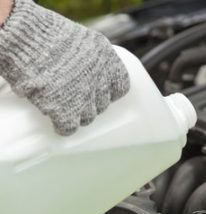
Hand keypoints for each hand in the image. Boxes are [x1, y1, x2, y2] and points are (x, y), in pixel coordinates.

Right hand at [0, 0, 129, 135]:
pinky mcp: (65, 110)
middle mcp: (100, 79)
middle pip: (102, 104)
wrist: (24, 37)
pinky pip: (69, 127)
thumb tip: (90, 76)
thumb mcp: (80, 40)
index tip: (100, 92)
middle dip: (90, 103)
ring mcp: (84, 96)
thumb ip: (91, 59)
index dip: (110, 92)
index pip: (121, 86)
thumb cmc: (46, 34)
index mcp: (107, 59)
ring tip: (63, 107)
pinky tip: (56, 122)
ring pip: (88, 118)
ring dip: (77, 115)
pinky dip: (63, 127)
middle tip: (75, 98)